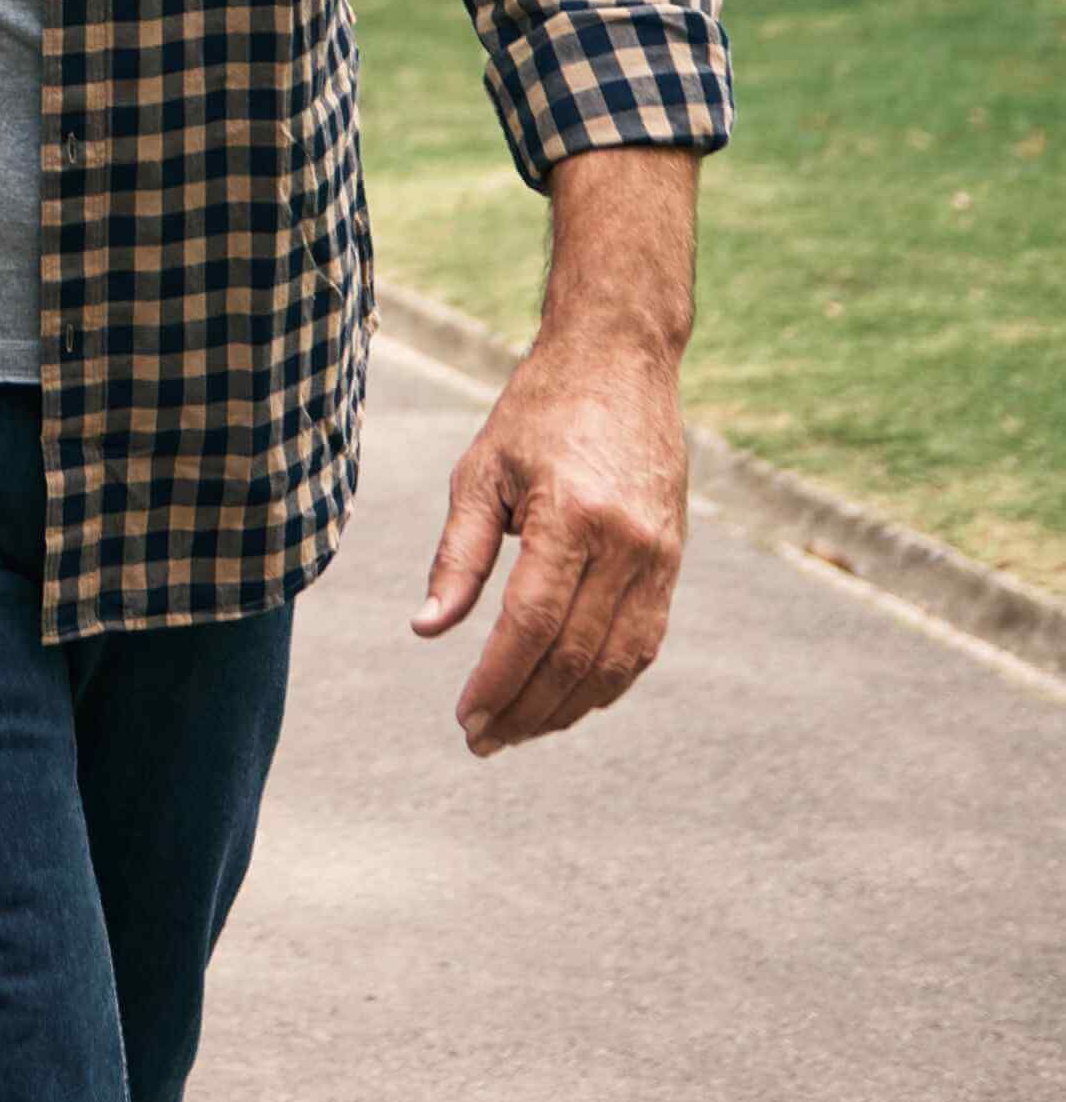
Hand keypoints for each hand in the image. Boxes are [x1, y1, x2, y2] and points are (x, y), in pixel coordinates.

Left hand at [412, 323, 690, 755]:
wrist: (620, 361)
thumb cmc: (538, 411)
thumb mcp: (481, 471)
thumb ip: (458, 556)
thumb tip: (426, 629)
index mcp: (572, 517)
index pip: (531, 626)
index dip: (497, 680)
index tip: (465, 718)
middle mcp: (627, 545)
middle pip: (575, 656)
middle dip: (526, 709)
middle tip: (483, 740)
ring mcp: (660, 558)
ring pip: (616, 662)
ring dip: (567, 708)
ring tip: (518, 730)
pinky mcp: (674, 563)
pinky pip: (644, 643)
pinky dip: (606, 682)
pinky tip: (569, 700)